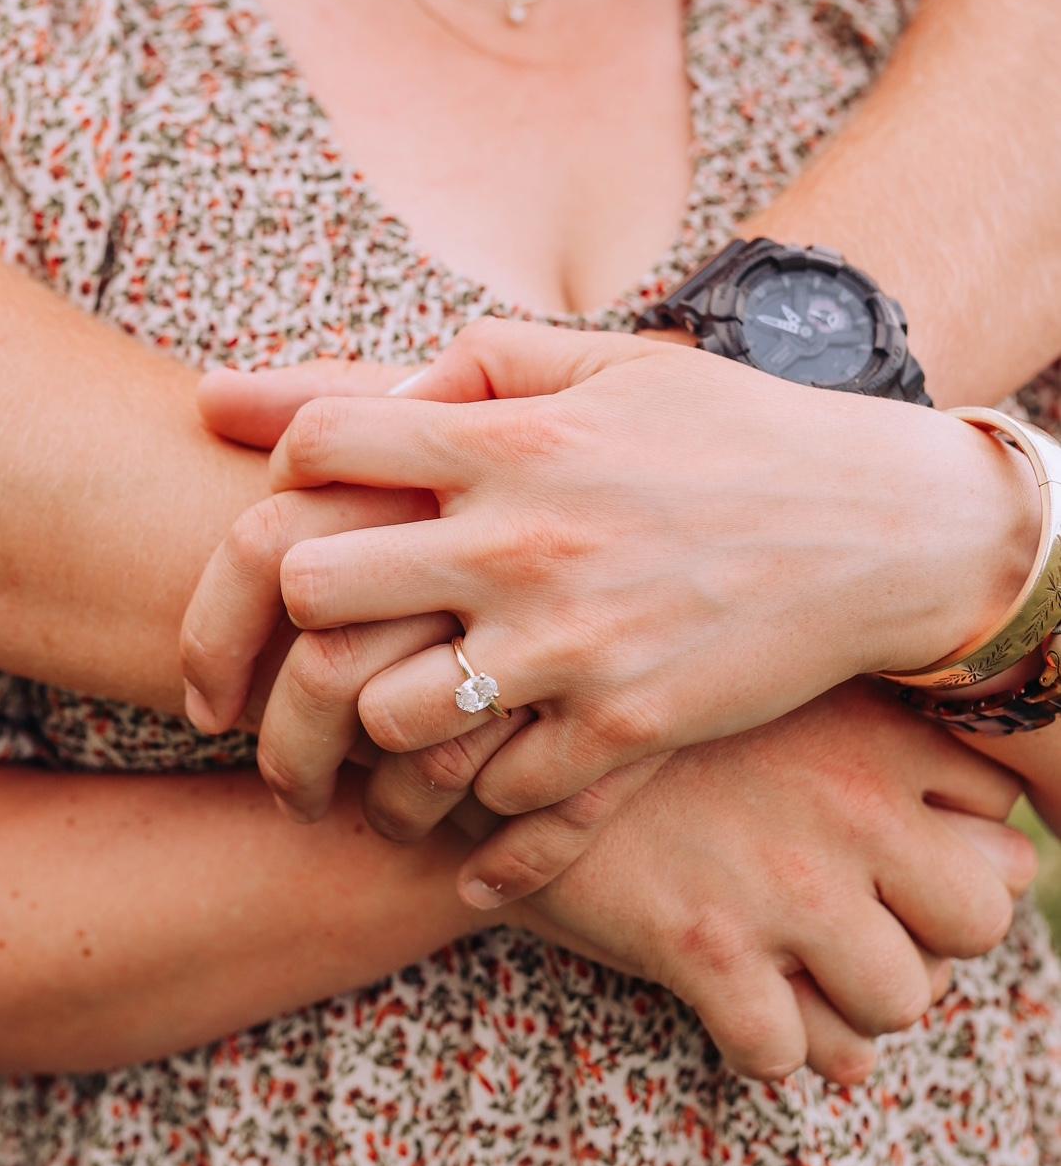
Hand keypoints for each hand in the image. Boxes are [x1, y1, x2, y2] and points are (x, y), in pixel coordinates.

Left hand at [189, 318, 1036, 824]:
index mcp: (512, 443)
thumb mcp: (611, 366)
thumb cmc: (730, 435)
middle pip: (313, 587)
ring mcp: (571, 648)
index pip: (320, 443)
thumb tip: (371, 383)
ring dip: (372, 728)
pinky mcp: (624, 732)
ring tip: (386, 729)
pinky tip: (476, 791)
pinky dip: (473, 803)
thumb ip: (477, 362)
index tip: (306, 504)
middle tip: (301, 649)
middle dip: (291, 619)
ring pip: (386, 717)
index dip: (285, 470)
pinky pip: (495, 796)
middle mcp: (523, 543)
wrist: (880, 530)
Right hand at [506, 682, 1036, 1083]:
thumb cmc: (626, 711)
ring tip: (792, 970)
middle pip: (978, 913)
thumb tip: (955, 805)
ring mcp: (782, 885)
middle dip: (929, 931)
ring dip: (849, 999)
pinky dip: (766, 1044)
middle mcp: (845, 806)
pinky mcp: (704, 949)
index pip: (1000, 810)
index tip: (906, 851)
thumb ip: (855, 726)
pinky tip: (725, 1002)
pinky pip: (790, 1051)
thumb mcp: (746, 684)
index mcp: (862, 729)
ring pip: (899, 999)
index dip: (964, 843)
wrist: (493, 738)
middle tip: (858, 918)